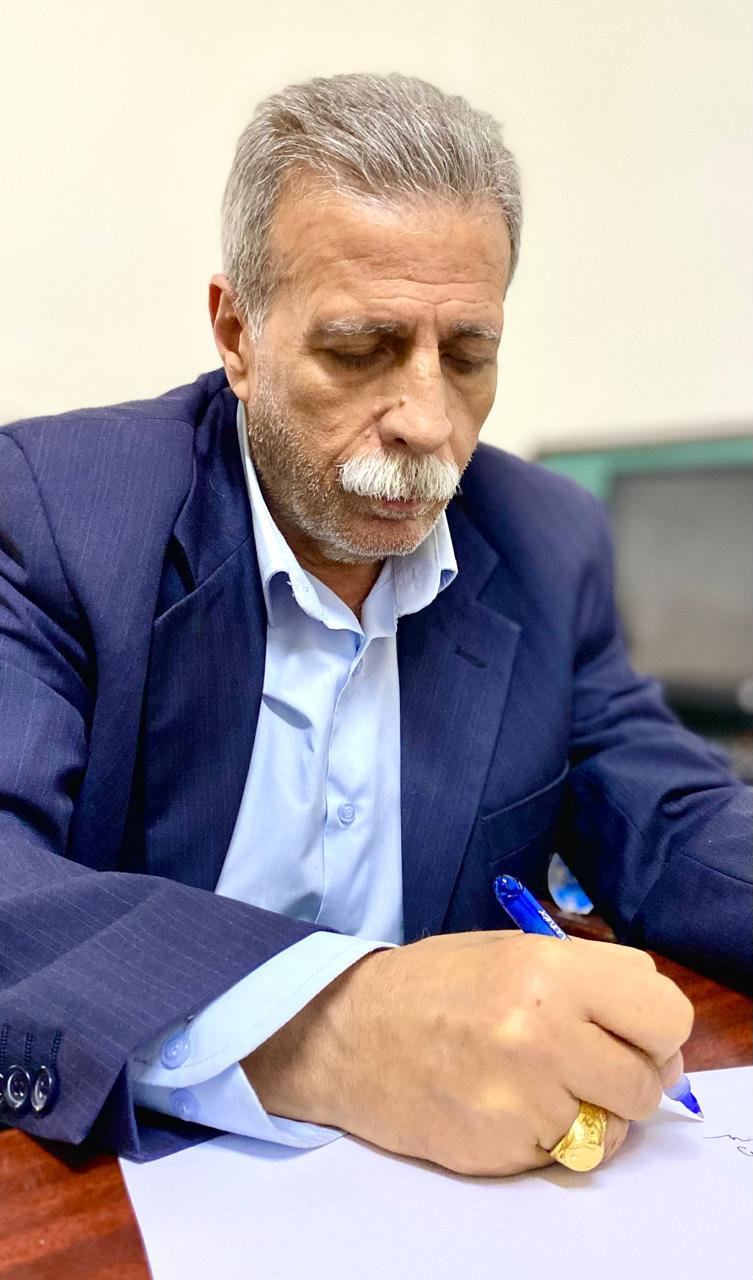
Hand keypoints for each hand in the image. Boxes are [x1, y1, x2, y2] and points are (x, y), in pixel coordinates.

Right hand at [243, 931, 692, 1175]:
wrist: (347, 1033)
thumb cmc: (432, 985)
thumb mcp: (511, 949)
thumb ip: (587, 977)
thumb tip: (653, 1027)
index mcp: (550, 969)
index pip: (665, 1011)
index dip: (655, 1027)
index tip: (634, 1032)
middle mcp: (543, 1031)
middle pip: (649, 1079)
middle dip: (631, 1077)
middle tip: (595, 1065)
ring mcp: (523, 1095)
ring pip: (614, 1128)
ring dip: (593, 1114)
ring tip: (543, 1085)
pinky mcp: (502, 1145)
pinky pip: (565, 1154)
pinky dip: (548, 1138)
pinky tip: (506, 1106)